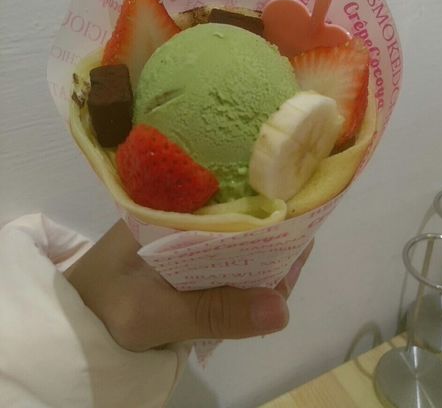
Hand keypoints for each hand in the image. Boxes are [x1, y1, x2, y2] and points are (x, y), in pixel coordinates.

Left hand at [65, 220, 312, 351]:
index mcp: (172, 207)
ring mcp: (184, 235)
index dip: (270, 209)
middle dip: (272, 240)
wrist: (69, 324)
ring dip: (261, 261)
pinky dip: (244, 275)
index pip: (232, 193)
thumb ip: (213, 312)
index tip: (297, 235)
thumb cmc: (104, 308)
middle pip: (243, 215)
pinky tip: (257, 293)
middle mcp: (182, 213)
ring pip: (238, 239)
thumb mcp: (155, 314)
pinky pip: (226, 260)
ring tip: (276, 288)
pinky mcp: (185, 258)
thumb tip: (282, 309)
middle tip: (287, 275)